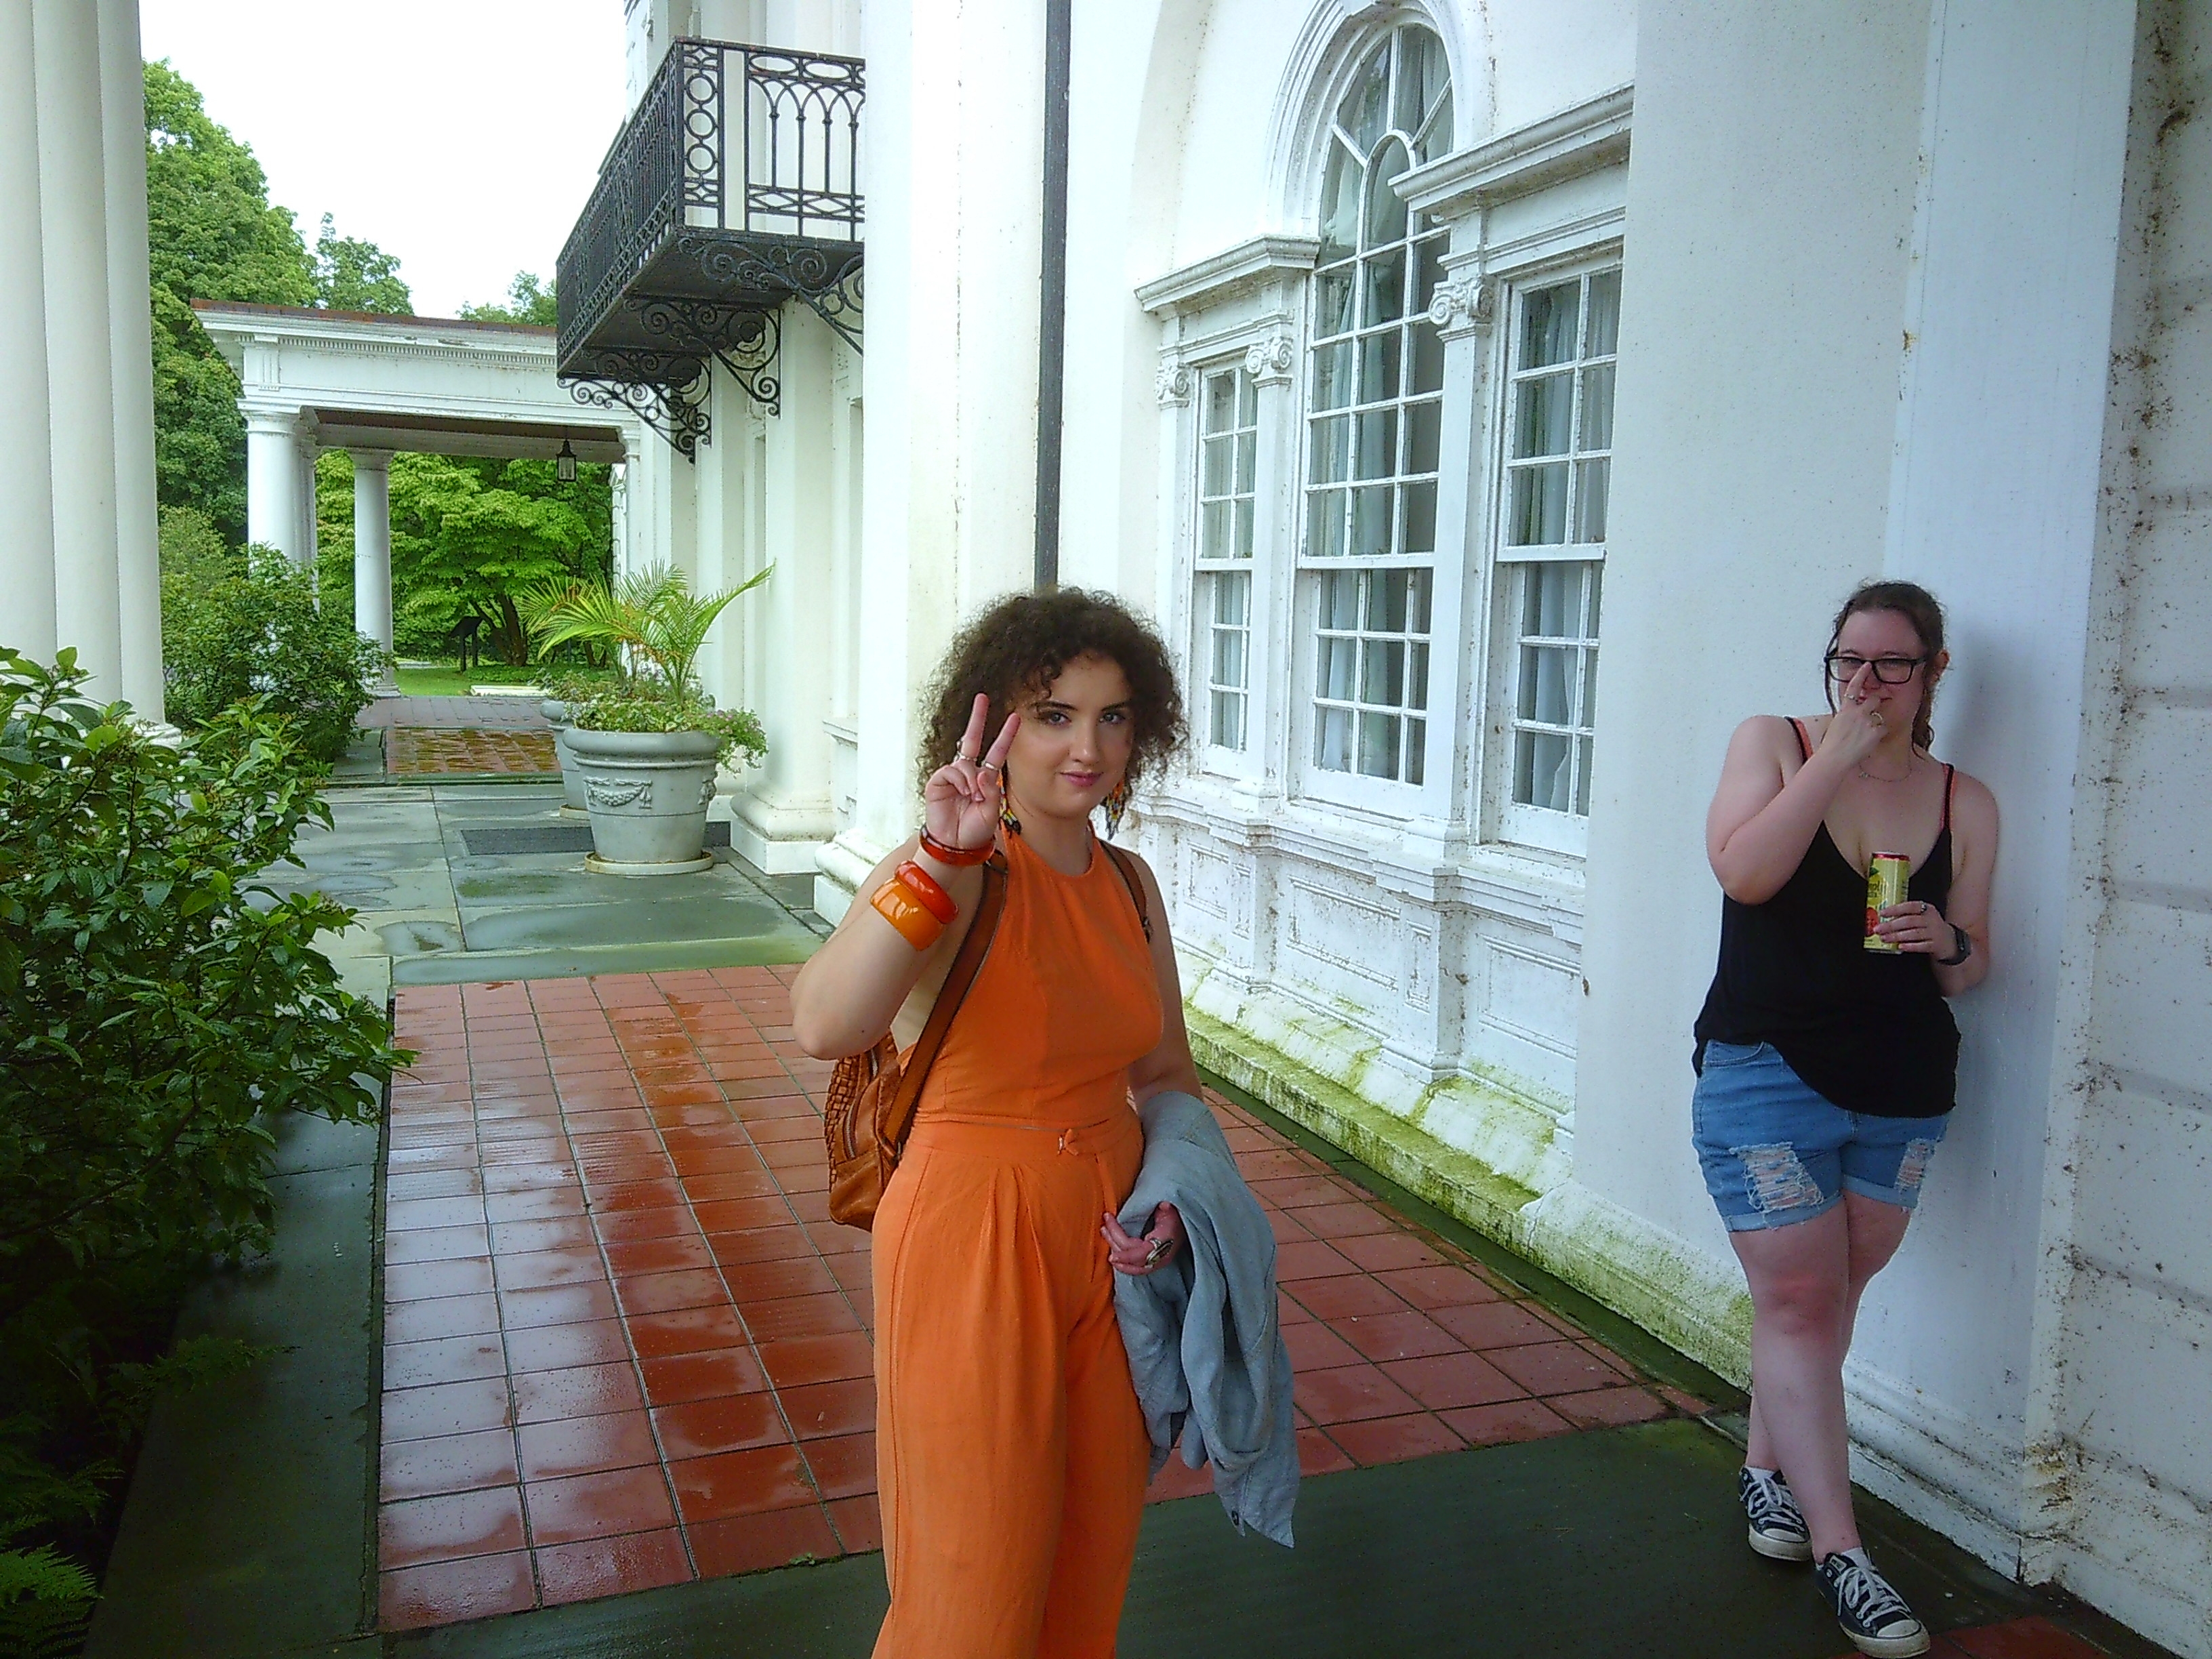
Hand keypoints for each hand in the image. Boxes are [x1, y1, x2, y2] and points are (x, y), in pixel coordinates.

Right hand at [922, 693, 1019, 853]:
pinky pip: (952, 770)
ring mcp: (952, 776)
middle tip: (982, 697)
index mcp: (984, 779)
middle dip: (978, 718)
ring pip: (965, 762)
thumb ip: (992, 791)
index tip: (1015, 717)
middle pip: (972, 739)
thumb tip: (981, 772)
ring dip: (972, 778)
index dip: (1005, 735)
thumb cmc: (975, 830)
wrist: (955, 845)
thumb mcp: (992, 812)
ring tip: (973, 797)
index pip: (996, 752)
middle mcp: (968, 773)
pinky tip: (963, 792)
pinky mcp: (938, 782)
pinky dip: (960, 780)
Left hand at [1103, 1203, 1184, 1275]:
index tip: (1112, 1257)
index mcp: (1164, 1244)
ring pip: (1130, 1263)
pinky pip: (1132, 1265)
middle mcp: (1159, 1256)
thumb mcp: (1172, 1211)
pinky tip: (1111, 1249)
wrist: (1183, 1227)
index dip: (1126, 1256)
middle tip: (1105, 1226)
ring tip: (1104, 1231)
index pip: (1142, 1255)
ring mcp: (1154, 1261)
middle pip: (1131, 1257)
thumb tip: (1163, 1205)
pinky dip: (1121, 1258)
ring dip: (1114, 1247)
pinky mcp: (1149, 1261)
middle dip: (1115, 1242)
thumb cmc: (1177, 1217)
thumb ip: (1166, 1208)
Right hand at [1819, 661, 1890, 768]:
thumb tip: (1853, 716)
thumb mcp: (1836, 725)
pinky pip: (1883, 729)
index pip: (1853, 687)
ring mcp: (1867, 721)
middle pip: (1874, 700)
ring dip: (1876, 725)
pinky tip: (1869, 742)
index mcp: (1845, 710)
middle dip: (1875, 706)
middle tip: (1869, 717)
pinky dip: (1878, 736)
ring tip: (1865, 736)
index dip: (1861, 674)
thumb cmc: (1831, 746)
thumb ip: (1847, 717)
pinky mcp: (1875, 731)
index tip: (1868, 665)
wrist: (1834, 758)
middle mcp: (1857, 712)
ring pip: (1880, 717)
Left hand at [1876, 898, 1954, 954]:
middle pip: (1909, 921)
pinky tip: (1900, 946)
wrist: (1951, 941)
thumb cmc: (1930, 927)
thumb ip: (1907, 916)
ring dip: (1897, 936)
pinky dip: (1910, 946)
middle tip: (1878, 929)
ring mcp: (1935, 933)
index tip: (1882, 913)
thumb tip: (1885, 919)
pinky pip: (1922, 946)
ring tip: (1884, 938)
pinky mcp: (1936, 945)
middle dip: (1891, 925)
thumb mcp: (1923, 917)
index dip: (1895, 909)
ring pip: (1914, 933)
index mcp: (1927, 909)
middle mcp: (1932, 919)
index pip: (1910, 906)